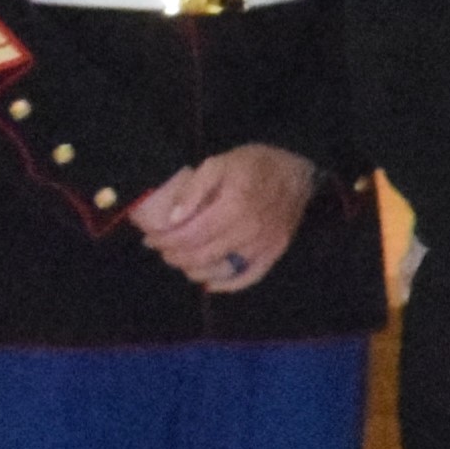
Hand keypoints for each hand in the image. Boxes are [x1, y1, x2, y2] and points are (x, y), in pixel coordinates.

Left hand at [134, 143, 317, 292]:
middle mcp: (250, 229)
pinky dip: (227, 285)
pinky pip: (249, 277)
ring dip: (195, 270)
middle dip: (174, 256)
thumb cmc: (253, 165)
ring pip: (221, 270)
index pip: (190, 235)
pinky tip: (210, 282)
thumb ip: (193, 189)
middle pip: (202, 255)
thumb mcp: (218, 163)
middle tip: (163, 249)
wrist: (297, 172)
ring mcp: (264, 244)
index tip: (151, 239)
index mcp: (234, 205)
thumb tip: (172, 219)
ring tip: (182, 261)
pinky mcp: (275, 252)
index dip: (165, 241)